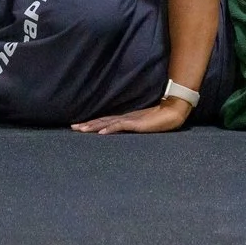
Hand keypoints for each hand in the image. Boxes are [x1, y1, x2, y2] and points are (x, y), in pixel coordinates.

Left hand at [73, 97, 192, 134]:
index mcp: (125, 119)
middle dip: (87, 125)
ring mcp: (130, 120)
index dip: (92, 124)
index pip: (104, 121)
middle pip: (102, 121)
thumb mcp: (143, 125)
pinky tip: (101, 133)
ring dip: (94, 126)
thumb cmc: (160, 119)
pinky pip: (120, 126)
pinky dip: (110, 129)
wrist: (172, 111)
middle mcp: (124, 119)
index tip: (79, 127)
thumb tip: (121, 131)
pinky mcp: (136, 123)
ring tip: (81, 129)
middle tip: (73, 127)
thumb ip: (133, 127)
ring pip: (107, 123)